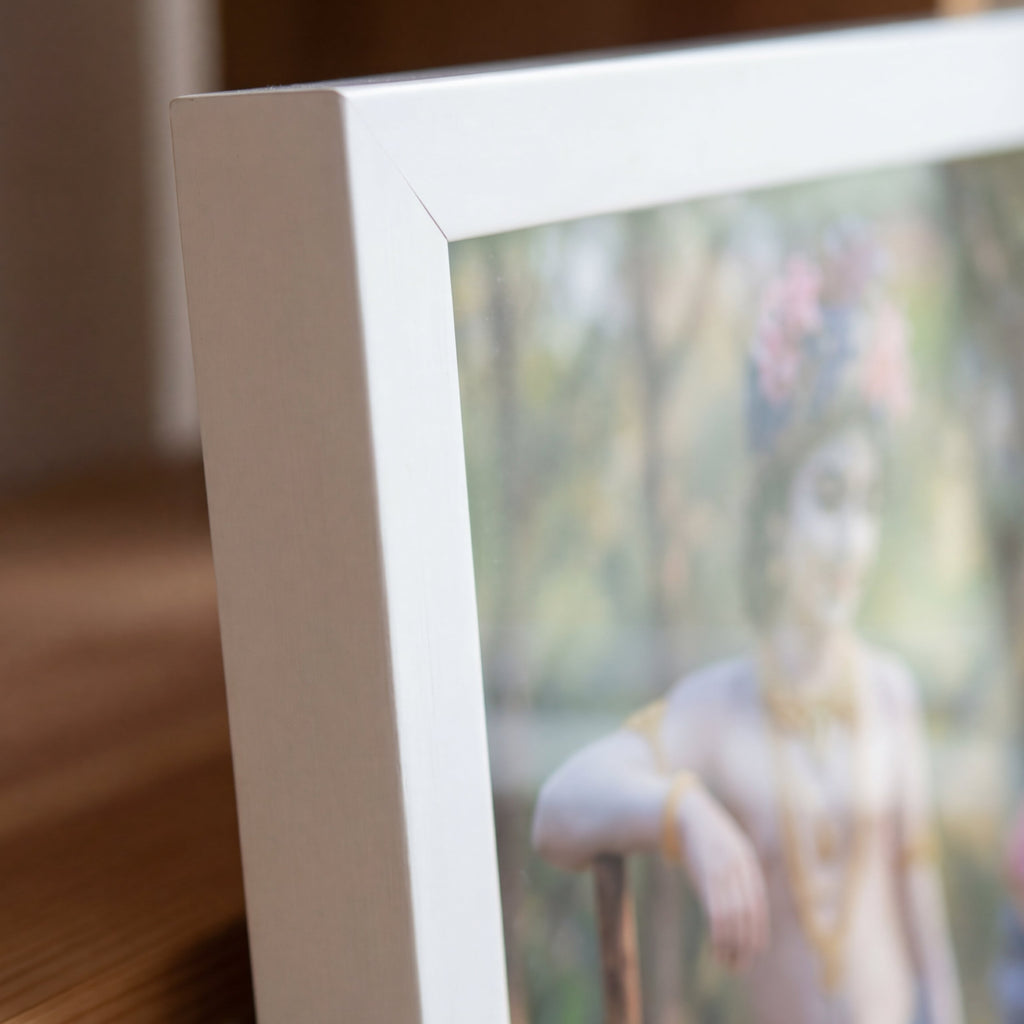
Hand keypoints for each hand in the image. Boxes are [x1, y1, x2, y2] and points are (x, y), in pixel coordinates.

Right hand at [674, 786, 768, 968]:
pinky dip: (718, 930)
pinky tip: (715, 944)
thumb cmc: (708, 838)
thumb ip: (738, 878)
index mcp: (748, 865)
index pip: (758, 908)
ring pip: (733, 914)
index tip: (752, 953)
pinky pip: (716, 906)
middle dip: (745, 943)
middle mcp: (740, 868)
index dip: (756, 933)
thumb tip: (742, 914)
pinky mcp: (706, 872)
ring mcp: (723, 869)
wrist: (688, 814)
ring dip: (731, 942)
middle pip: (748, 914)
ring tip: (725, 960)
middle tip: (739, 965)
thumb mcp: (730, 853)